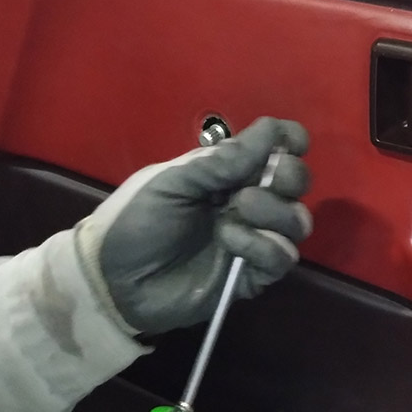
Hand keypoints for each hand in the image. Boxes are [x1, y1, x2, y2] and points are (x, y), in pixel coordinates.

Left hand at [75, 117, 310, 336]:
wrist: (113, 279)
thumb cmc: (135, 221)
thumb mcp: (171, 182)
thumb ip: (220, 161)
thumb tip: (271, 132)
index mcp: (227, 172)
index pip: (275, 149)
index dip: (289, 140)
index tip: (291, 142)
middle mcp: (246, 201)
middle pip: (297, 182)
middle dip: (289, 175)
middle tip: (265, 179)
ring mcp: (252, 239)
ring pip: (297, 221)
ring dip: (274, 211)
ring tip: (237, 211)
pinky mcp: (252, 276)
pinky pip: (282, 257)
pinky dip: (264, 245)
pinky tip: (231, 242)